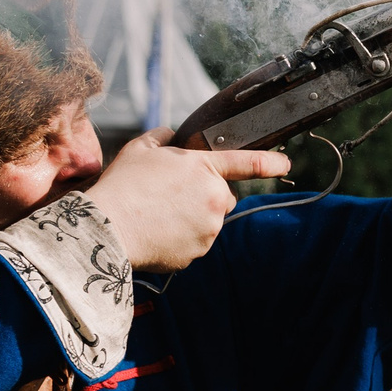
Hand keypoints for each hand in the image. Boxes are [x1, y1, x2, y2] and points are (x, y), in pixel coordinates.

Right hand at [81, 130, 289, 271]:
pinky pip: (194, 243)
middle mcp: (215, 198)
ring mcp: (209, 228)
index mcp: (204, 168)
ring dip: (191, 217)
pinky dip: (180, 239)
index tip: (285, 163)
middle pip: (223, 196)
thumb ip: (165, 138)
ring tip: (157, 214)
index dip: (270, 162)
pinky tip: (157, 232)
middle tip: (171, 196)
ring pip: (208, 221)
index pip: (247, 162)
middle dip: (205, 195)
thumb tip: (174, 138)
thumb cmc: (122, 184)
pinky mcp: (197, 252)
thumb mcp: (141, 148)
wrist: (105, 228)